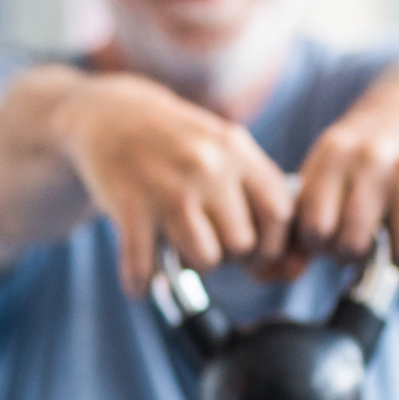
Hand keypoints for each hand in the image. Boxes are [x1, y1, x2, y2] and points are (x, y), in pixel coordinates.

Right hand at [52, 73, 294, 293]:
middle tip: (209, 248)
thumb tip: (287, 267)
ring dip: (192, 267)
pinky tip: (139, 284)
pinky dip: (142, 284)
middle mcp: (207, 167)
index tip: (252, 251)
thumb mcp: (221, 150)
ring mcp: (168, 187)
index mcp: (236, 151)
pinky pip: (146, 266)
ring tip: (178, 256)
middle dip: (229, 257)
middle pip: (242, 243)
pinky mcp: (129, 204)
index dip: (271, 243)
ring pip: (205, 258)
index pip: (279, 213)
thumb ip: (253, 193)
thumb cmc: (175, 145)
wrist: (111, 115)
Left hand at [292, 69, 398, 287]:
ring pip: (394, 251)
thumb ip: (308, 211)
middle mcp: (370, 159)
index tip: (326, 241)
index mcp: (332, 153)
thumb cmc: (370, 152)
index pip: (311, 225)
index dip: (316, 245)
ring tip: (388, 256)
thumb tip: (289, 269)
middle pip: (345, 242)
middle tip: (356, 244)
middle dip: (347, 255)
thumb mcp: (332, 165)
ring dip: (388, 264)